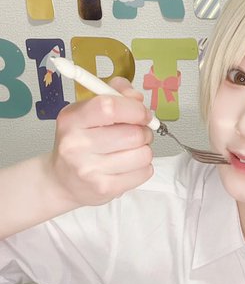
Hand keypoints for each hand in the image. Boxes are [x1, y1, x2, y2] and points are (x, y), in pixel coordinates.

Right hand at [50, 78, 154, 207]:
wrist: (61, 180)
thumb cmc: (79, 141)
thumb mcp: (88, 111)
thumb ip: (115, 94)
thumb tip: (136, 97)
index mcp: (72, 120)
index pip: (110, 107)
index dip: (135, 109)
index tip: (142, 113)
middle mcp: (76, 145)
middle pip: (133, 133)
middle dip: (144, 131)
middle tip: (138, 133)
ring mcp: (89, 170)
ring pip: (143, 154)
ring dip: (144, 149)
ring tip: (131, 149)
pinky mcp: (103, 189)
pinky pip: (144, 172)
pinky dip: (143, 167)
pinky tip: (128, 165)